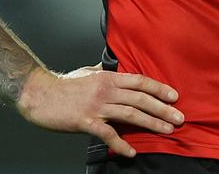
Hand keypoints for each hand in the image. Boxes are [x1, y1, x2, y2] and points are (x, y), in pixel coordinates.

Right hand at [15, 65, 182, 157]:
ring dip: (151, 123)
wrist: (39, 94)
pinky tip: (131, 152)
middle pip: (140, 98)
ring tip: (166, 130)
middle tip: (179, 118)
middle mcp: (105, 90)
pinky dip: (121, 144)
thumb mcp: (86, 72)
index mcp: (106, 77)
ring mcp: (96, 106)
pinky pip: (108, 134)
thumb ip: (102, 71)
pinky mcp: (85, 121)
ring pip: (130, 114)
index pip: (139, 81)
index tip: (174, 96)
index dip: (158, 88)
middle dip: (163, 108)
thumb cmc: (62, 85)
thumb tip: (114, 67)